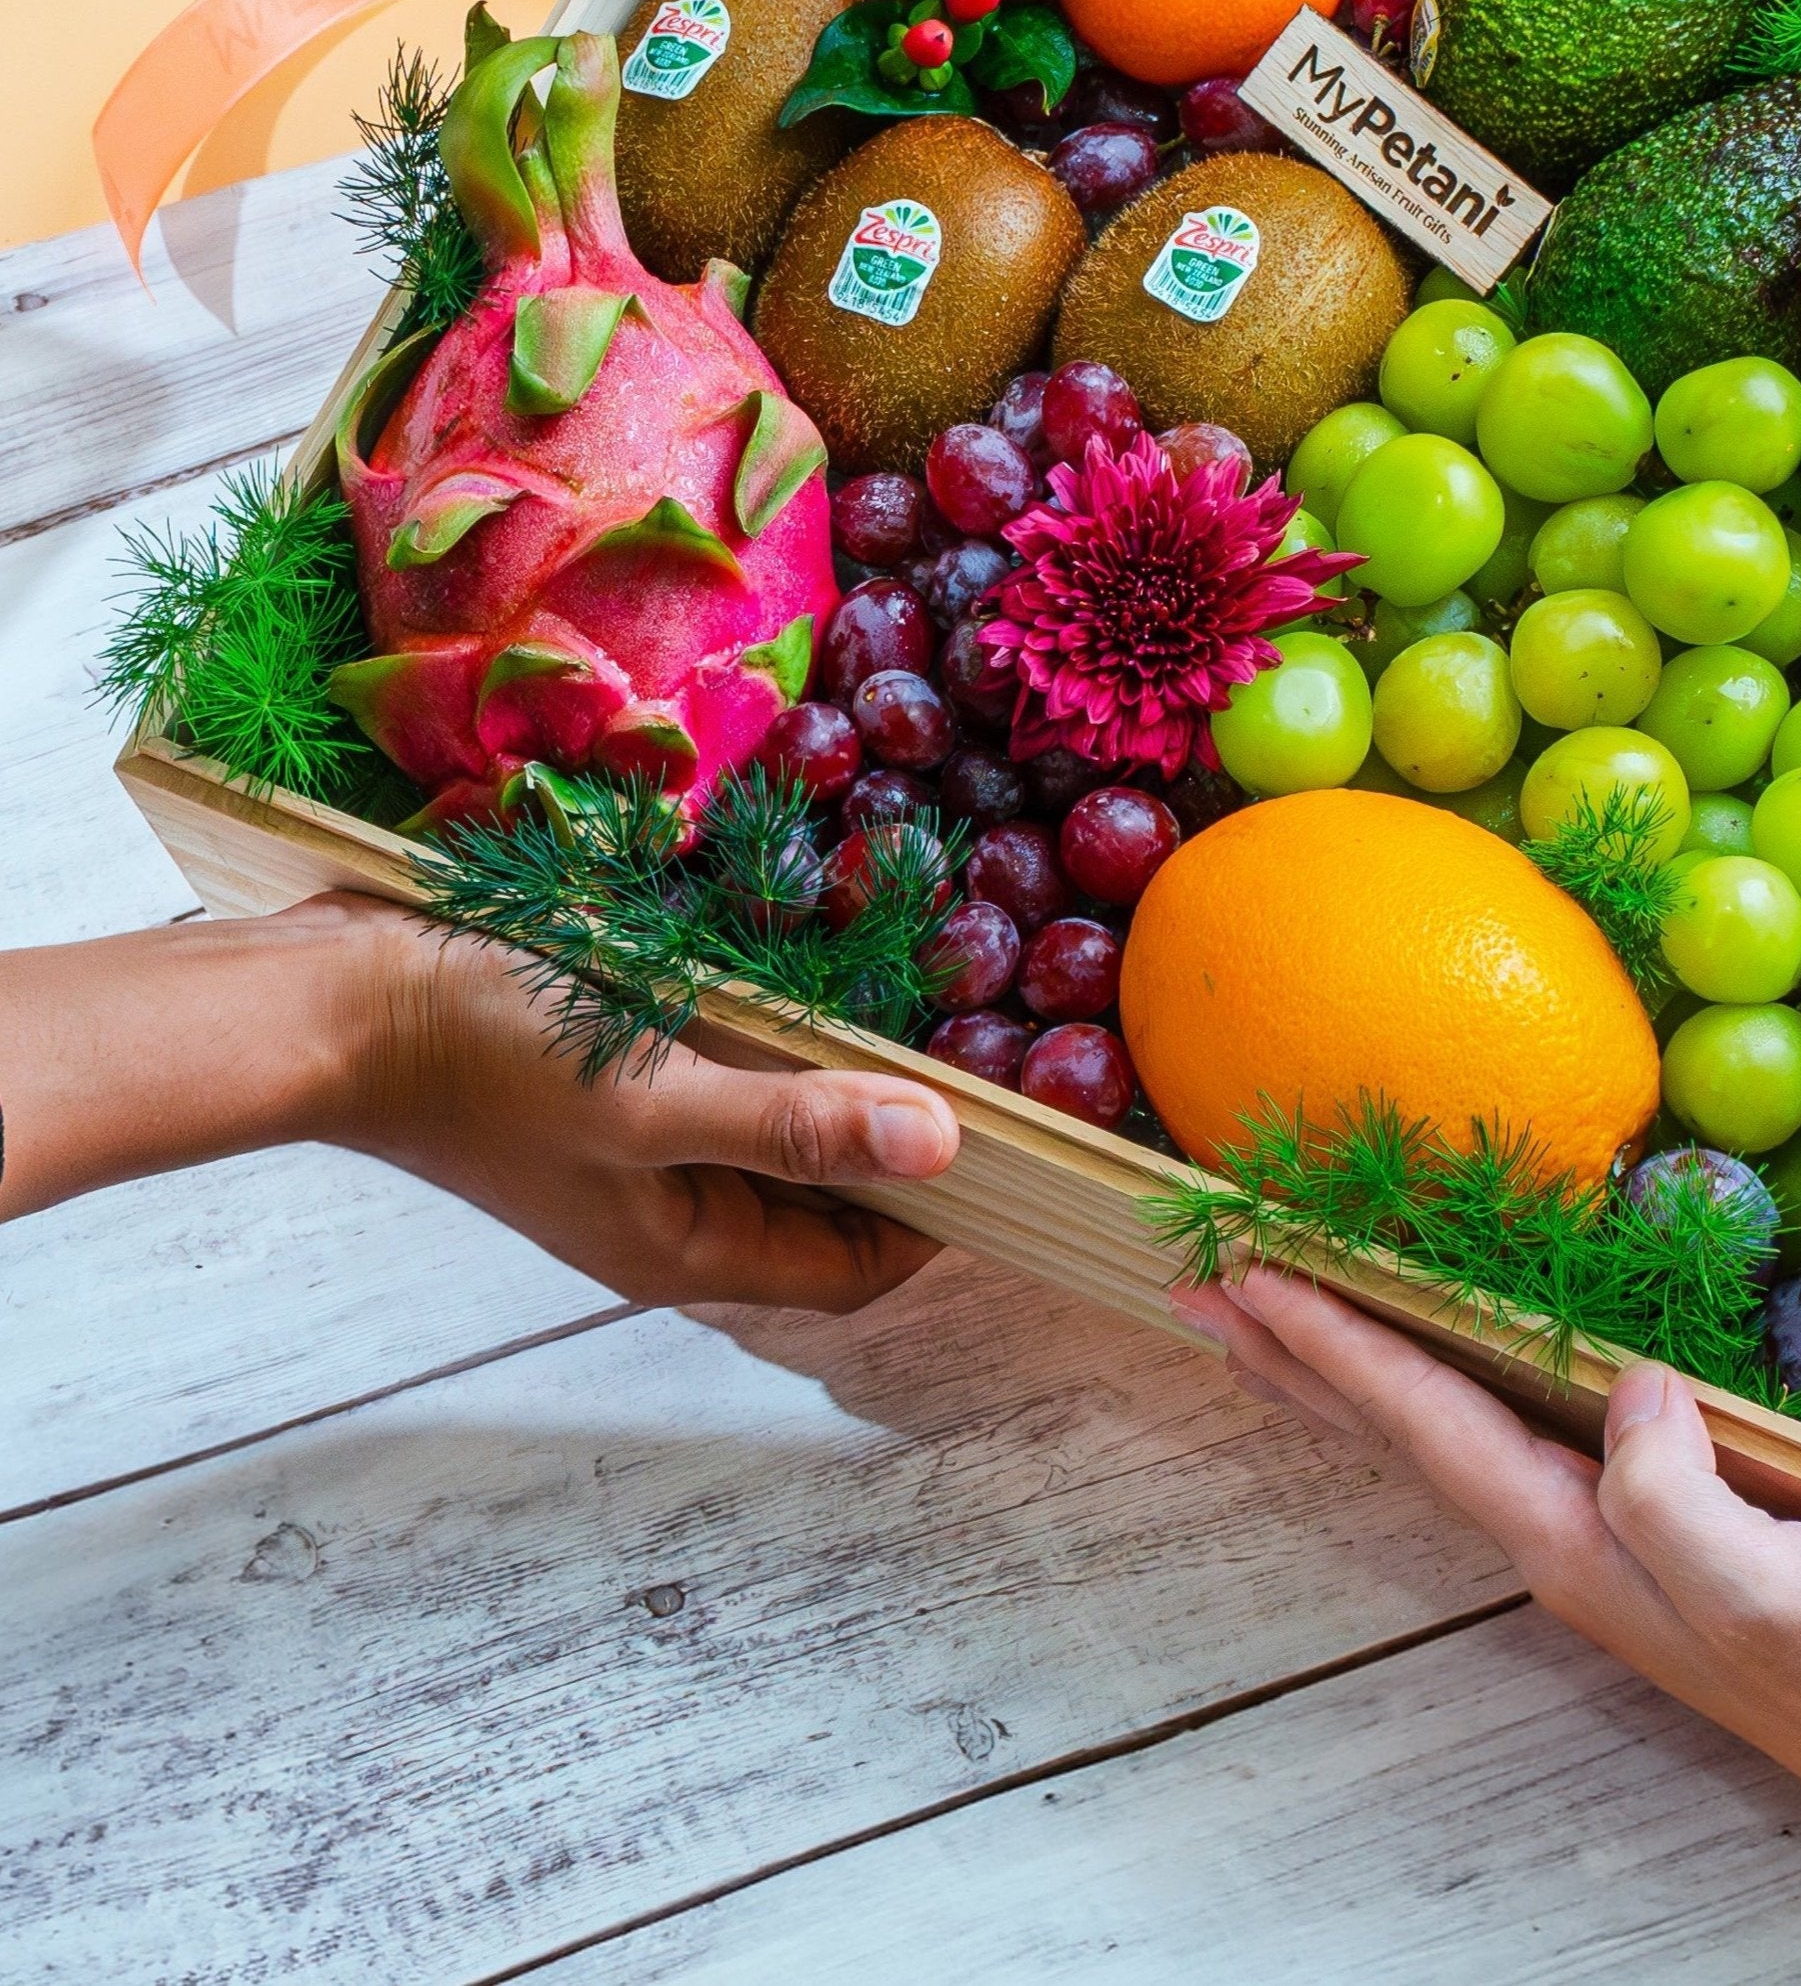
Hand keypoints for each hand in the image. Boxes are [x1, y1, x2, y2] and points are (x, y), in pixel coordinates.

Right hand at [0, 896, 958, 1313]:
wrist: (334, 1000)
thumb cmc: (486, 1059)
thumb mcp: (656, 1095)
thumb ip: (798, 1123)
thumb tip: (942, 1149)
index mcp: (684, 1245)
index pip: (854, 1270)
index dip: (942, 1221)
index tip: (1024, 1149)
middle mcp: (668, 1206)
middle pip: (825, 1200)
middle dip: (907, 1145)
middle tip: (996, 1061)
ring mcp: (637, 1140)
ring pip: (781, 1127)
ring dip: (847, 1081)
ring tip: (936, 1007)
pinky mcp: (610, 1071)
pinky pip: (728, 1069)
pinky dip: (782, 1035)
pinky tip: (819, 971)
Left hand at [1171, 1266, 1800, 1975]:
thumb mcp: (1773, 1593)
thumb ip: (1680, 1502)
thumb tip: (1624, 1388)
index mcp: (1577, 1543)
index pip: (1427, 1419)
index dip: (1337, 1341)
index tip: (1252, 1273)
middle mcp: (1572, 1539)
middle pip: (1403, 1429)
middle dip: (1300, 1359)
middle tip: (1204, 1288)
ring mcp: (1617, 1533)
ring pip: (1450, 1429)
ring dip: (1360, 1370)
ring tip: (1287, 1317)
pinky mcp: (1672, 1516)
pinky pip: (1525, 1427)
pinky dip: (1459, 1379)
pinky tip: (1467, 1361)